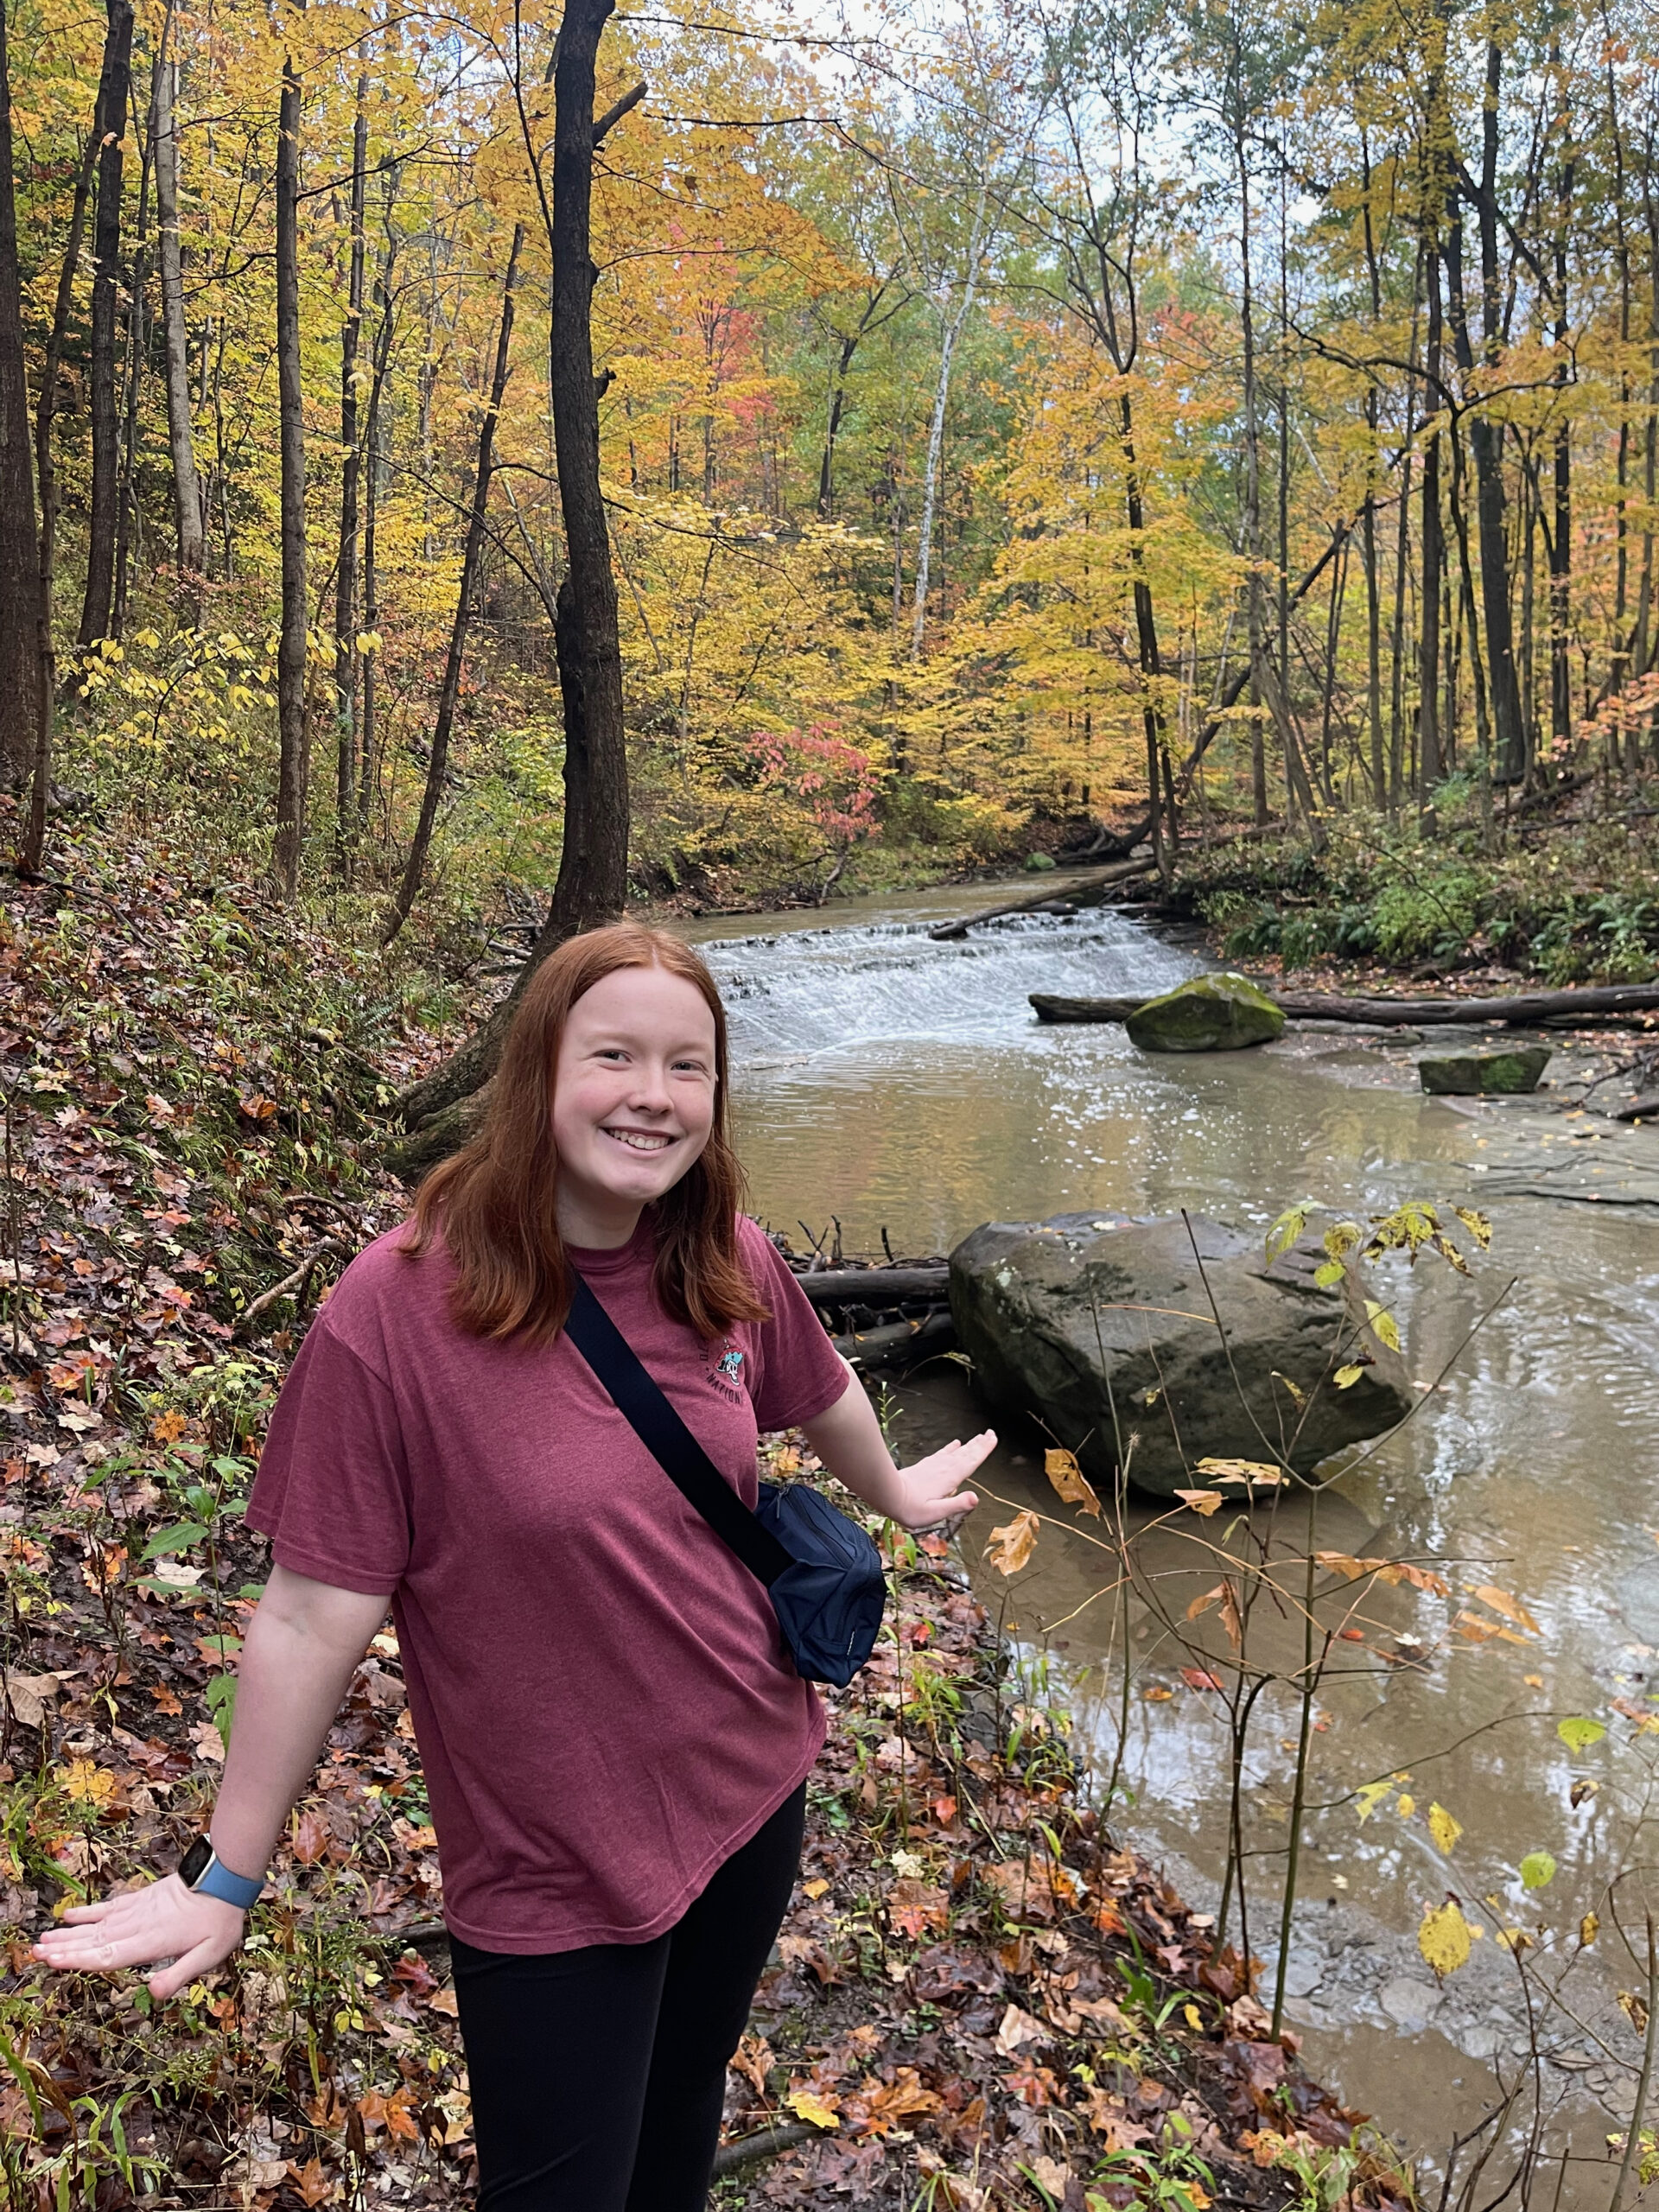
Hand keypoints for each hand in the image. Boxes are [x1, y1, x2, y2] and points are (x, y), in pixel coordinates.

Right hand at [33, 1874, 246, 2000]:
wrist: (225, 1877)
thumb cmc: (220, 1919)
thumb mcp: (210, 1954)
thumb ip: (180, 1974)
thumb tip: (153, 1993)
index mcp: (150, 1942)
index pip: (108, 1956)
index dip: (79, 1960)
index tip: (53, 1962)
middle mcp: (137, 1926)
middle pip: (94, 1941)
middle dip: (64, 1949)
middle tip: (35, 1954)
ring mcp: (137, 1910)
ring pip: (96, 1925)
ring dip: (68, 1933)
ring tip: (42, 1940)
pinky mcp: (140, 1898)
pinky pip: (108, 1907)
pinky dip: (87, 1912)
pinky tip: (69, 1915)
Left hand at [887, 1429, 994, 1531]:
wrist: (885, 1493)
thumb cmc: (909, 1508)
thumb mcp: (935, 1512)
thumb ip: (956, 1504)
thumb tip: (976, 1498)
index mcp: (949, 1478)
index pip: (971, 1461)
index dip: (983, 1450)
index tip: (993, 1438)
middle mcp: (943, 1468)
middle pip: (966, 1453)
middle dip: (979, 1444)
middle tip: (990, 1433)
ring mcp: (933, 1466)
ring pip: (956, 1452)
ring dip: (968, 1445)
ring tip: (977, 1438)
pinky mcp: (924, 1467)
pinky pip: (942, 1454)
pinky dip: (951, 1448)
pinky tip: (954, 1444)